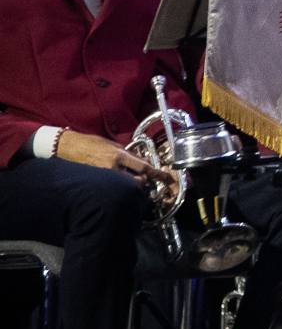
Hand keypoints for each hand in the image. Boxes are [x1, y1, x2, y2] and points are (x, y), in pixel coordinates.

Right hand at [53, 129, 174, 194]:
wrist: (70, 147)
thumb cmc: (91, 143)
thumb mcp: (113, 144)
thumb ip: (126, 153)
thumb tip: (138, 161)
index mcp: (119, 156)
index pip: (143, 167)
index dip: (155, 173)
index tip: (164, 178)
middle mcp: (113, 167)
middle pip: (135, 180)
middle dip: (143, 182)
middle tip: (146, 181)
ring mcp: (104, 175)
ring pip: (124, 184)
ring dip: (130, 184)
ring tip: (132, 182)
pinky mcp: (96, 180)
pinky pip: (112, 185)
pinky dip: (117, 185)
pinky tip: (117, 183)